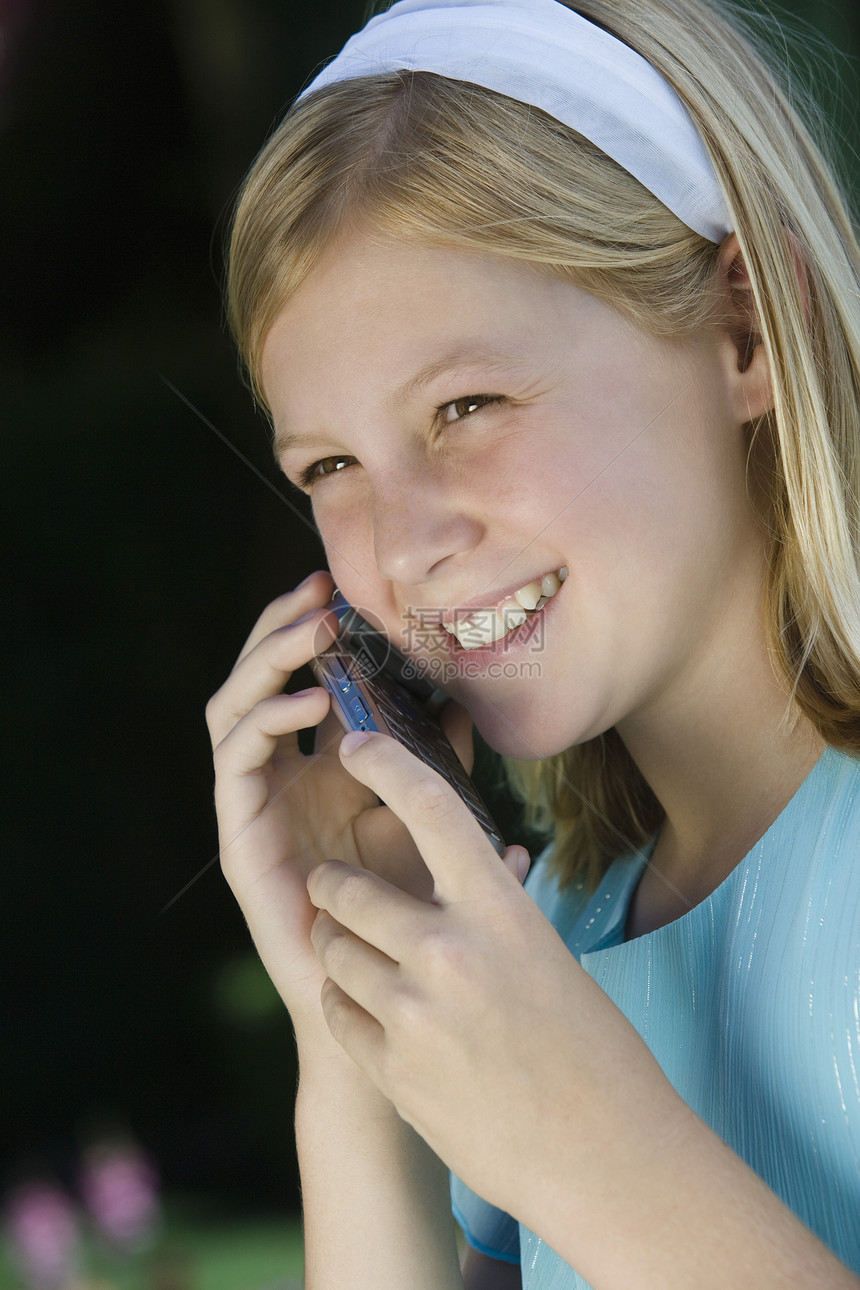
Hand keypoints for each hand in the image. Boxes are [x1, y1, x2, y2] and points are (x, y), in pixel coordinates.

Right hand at [206, 573, 451, 1033]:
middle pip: (259, 680)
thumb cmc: (411, 911)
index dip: (317, 631)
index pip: (303, 680)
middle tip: (321, 589)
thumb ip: (437, 766)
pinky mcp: (240, 835)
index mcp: (319, 767)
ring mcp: (255, 804)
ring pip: (233, 707)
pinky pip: (235, 761)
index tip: (352, 590)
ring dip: (267, 659)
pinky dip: (264, 718)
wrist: (384, 995)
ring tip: (312, 629)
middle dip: (283, 628)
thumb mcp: (430, 820)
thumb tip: (464, 706)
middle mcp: (280, 777)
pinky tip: (308, 700)